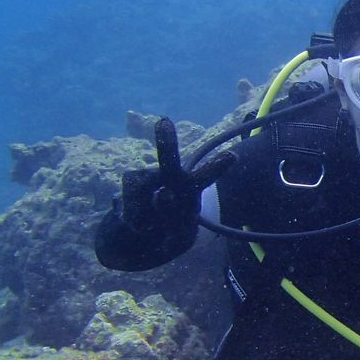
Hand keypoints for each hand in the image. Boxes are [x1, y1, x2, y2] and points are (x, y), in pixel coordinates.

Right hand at [120, 118, 233, 243]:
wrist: (148, 229)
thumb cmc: (174, 227)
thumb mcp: (180, 236)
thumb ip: (176, 221)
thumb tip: (160, 193)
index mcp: (194, 185)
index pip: (208, 174)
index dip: (219, 166)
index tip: (232, 155)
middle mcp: (173, 174)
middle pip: (169, 157)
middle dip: (166, 141)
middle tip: (163, 123)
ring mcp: (150, 175)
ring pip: (140, 193)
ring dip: (143, 215)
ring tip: (151, 222)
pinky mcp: (131, 178)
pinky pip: (128, 201)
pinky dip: (133, 218)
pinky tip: (139, 219)